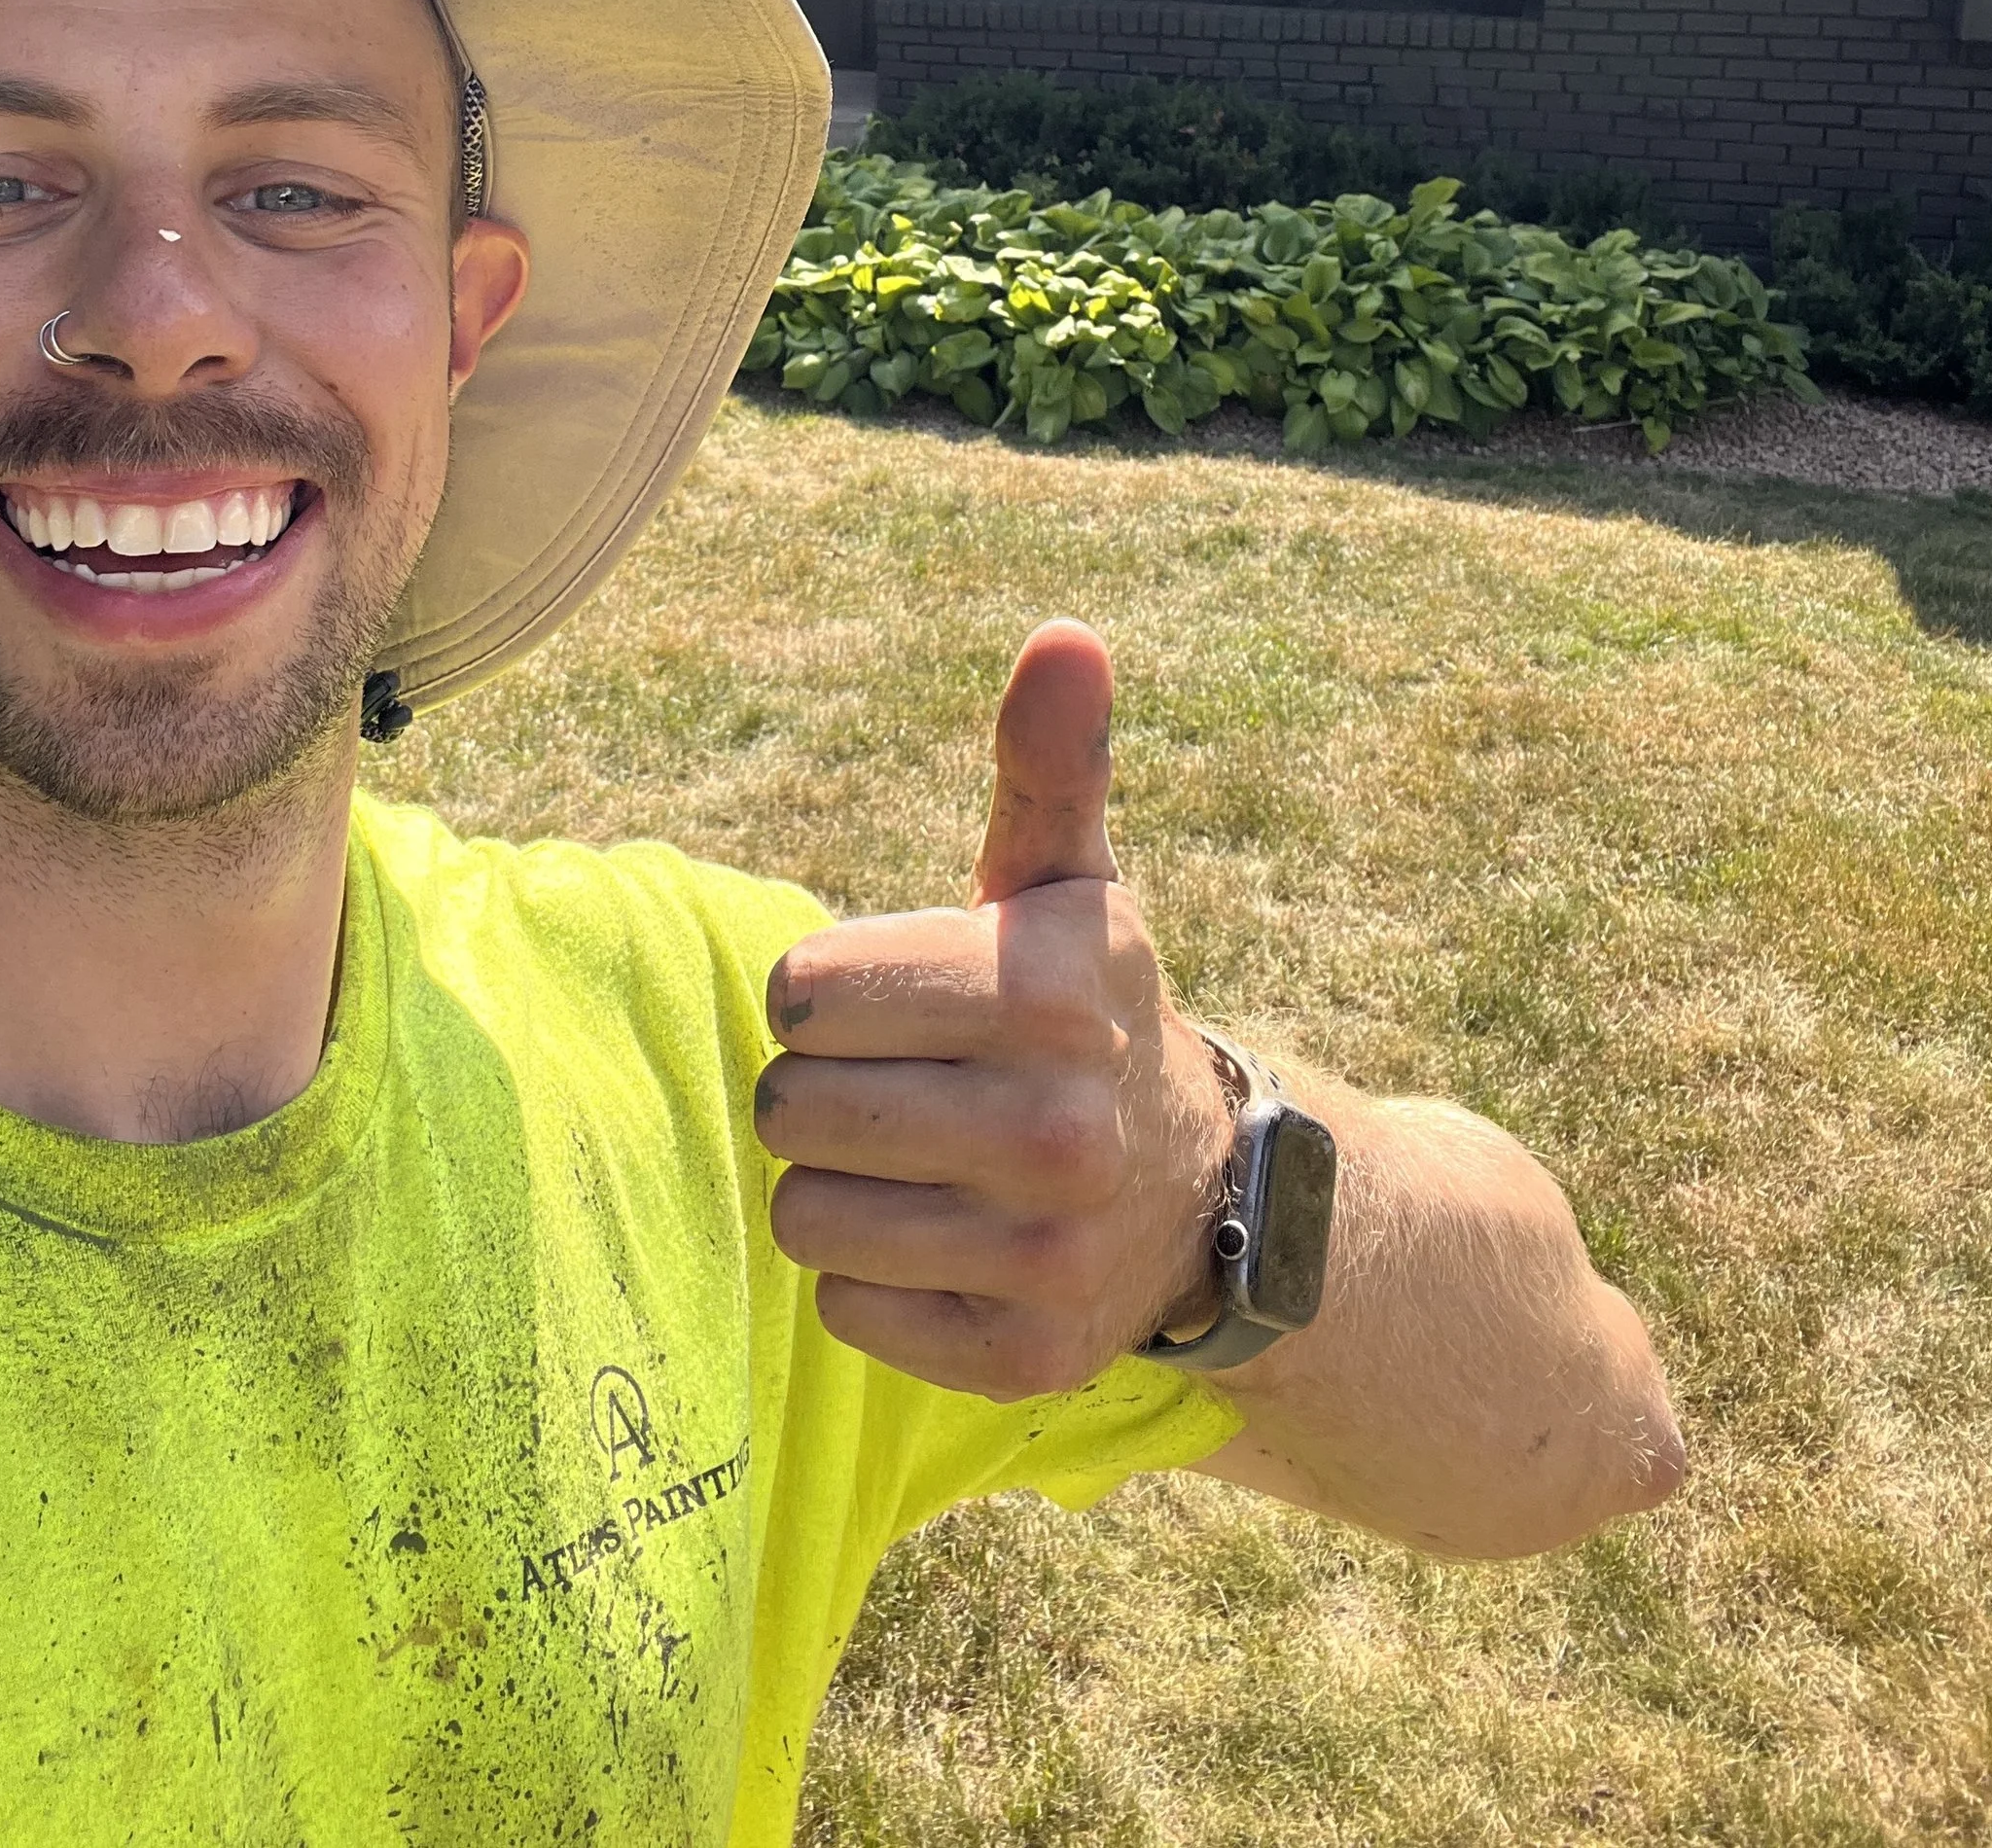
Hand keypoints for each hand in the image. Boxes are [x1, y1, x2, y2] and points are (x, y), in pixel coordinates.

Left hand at [755, 619, 1232, 1399]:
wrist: (1202, 1194)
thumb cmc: (1085, 1010)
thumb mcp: (1070, 884)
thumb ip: (1048, 763)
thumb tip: (1065, 636)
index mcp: (1046, 990)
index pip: (801, 992)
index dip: (831, 993)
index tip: (902, 1003)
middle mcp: (1052, 1127)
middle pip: (789, 1105)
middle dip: (830, 1091)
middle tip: (913, 1089)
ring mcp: (1040, 1252)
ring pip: (803, 1210)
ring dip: (844, 1187)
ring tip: (928, 1165)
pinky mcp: (1015, 1354)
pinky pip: (842, 1307)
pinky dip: (878, 1281)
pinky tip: (952, 1242)